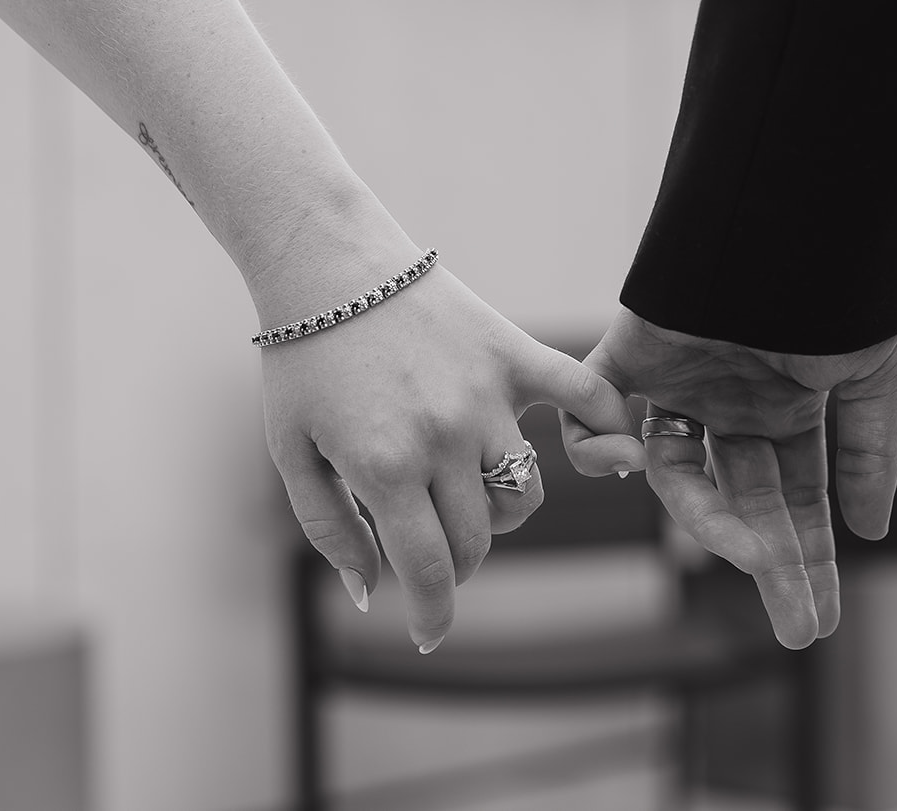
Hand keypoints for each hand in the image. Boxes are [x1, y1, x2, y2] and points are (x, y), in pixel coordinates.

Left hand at [259, 265, 644, 651]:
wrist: (332, 263)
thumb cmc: (304, 359)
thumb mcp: (291, 452)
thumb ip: (330, 528)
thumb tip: (372, 592)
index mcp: (385, 465)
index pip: (431, 569)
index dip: (433, 614)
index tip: (429, 633)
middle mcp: (445, 437)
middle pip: (479, 539)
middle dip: (455, 561)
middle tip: (431, 547)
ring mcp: (487, 396)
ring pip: (523, 493)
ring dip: (501, 515)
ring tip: (468, 498)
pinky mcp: (515, 355)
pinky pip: (583, 398)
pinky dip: (605, 428)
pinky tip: (604, 454)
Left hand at [562, 307, 896, 648]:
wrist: (785, 209)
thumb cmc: (834, 287)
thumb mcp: (871, 374)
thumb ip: (869, 452)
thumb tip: (871, 531)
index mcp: (786, 408)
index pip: (795, 500)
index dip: (809, 560)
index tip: (821, 620)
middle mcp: (731, 405)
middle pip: (746, 502)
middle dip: (774, 565)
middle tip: (799, 630)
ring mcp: (680, 384)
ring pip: (679, 475)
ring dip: (707, 520)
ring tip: (746, 553)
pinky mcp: (629, 350)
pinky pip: (596, 407)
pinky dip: (597, 443)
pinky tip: (630, 465)